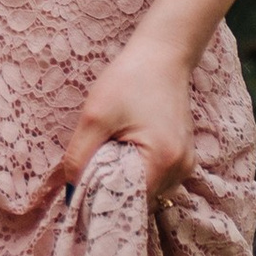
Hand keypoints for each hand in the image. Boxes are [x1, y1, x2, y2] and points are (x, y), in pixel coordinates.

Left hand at [48, 28, 195, 200]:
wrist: (161, 54)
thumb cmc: (129, 79)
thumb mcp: (95, 115)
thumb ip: (79, 156)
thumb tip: (70, 192)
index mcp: (162, 162)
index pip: (128, 202)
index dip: (103, 200)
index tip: (83, 192)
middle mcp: (181, 171)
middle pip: (140, 200)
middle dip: (114, 189)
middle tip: (93, 170)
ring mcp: (186, 164)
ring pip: (148, 191)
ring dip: (127, 180)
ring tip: (111, 154)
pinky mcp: (184, 156)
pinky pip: (158, 178)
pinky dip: (139, 171)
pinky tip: (126, 149)